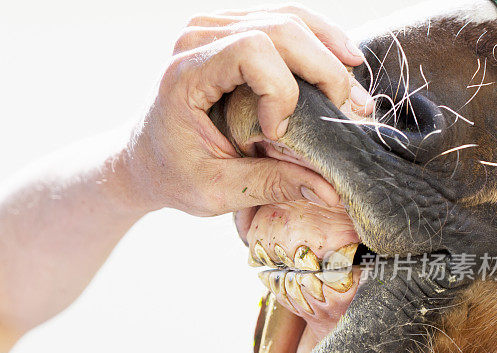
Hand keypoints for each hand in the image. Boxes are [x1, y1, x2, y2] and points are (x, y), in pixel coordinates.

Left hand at [123, 4, 372, 216]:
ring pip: (286, 17)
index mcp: (184, 75)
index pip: (250, 51)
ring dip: (327, 48)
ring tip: (352, 82)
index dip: (280, 88)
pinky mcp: (227, 31)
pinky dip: (314, 41)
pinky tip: (338, 61)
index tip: (278, 132)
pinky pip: (280, 20)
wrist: (144, 158)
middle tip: (349, 108)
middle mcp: (196, 38)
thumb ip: (269, 184)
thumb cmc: (172, 175)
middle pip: (278, 27)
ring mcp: (211, 28)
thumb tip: (330, 191)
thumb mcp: (214, 190)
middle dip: (322, 67)